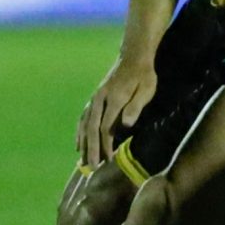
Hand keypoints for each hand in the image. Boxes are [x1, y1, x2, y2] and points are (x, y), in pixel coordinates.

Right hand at [78, 53, 158, 167]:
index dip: (106, 145)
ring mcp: (94, 99)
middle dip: (91, 149)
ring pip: (85, 124)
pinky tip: (78, 145)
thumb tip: (126, 124)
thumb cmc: (144, 75)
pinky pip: (83, 118)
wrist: (132, 57)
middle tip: (92, 167)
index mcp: (114, 98)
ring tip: (84, 162)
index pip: (106, 127)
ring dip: (84, 144)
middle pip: (92, 128)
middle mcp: (100, 99)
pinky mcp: (93, 99)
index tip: (109, 160)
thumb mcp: (147, 89)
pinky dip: (80, 133)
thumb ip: (136, 106)